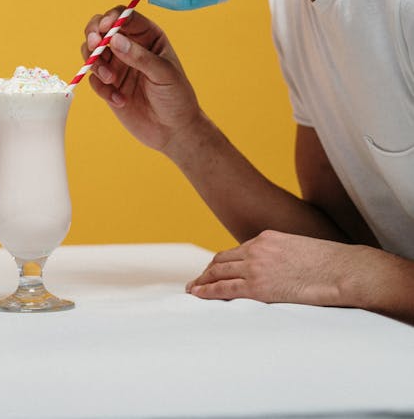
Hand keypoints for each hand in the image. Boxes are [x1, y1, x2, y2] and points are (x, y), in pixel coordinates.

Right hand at [82, 8, 200, 154]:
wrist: (174, 132)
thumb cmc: (177, 97)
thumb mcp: (164, 74)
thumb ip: (139, 56)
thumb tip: (114, 39)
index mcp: (147, 36)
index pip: (124, 16)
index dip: (111, 18)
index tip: (105, 28)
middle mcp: (129, 46)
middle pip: (100, 28)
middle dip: (93, 35)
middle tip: (94, 46)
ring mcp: (117, 65)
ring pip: (91, 51)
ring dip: (95, 63)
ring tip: (111, 80)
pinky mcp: (108, 85)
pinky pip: (93, 79)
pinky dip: (101, 88)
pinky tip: (120, 100)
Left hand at [186, 230, 368, 307]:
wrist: (342, 270)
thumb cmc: (329, 264)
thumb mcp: (299, 250)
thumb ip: (283, 257)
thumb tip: (282, 271)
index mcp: (267, 238)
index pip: (237, 251)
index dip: (223, 262)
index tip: (214, 271)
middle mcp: (256, 248)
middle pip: (223, 259)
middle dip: (207, 271)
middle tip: (196, 281)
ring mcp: (256, 266)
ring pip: (219, 272)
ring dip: (203, 281)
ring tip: (193, 289)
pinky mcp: (259, 286)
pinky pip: (225, 288)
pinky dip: (208, 291)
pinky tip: (198, 295)